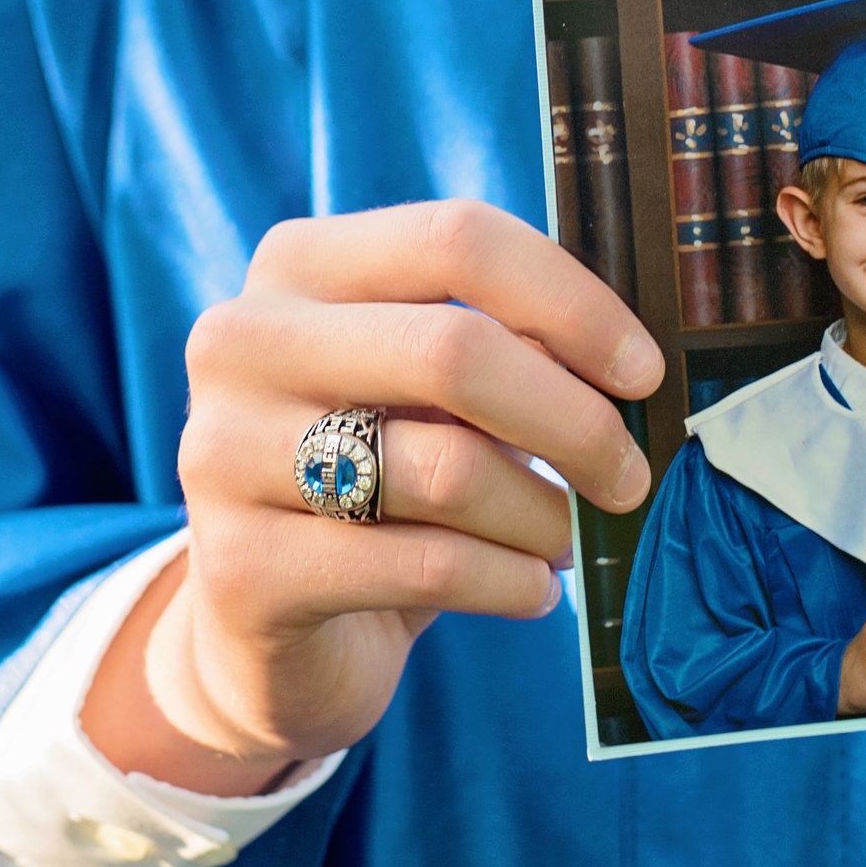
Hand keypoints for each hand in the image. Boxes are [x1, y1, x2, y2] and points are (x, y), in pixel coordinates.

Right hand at [84, 201, 661, 794]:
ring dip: (542, 517)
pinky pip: (425, 566)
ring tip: (567, 541)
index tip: (642, 374)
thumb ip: (506, 350)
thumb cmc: (376, 480)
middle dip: (573, 421)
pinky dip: (509, 583)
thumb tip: (627, 363)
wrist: (264, 628)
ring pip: (445, 470)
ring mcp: (223, 454)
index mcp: (296, 265)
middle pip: (454, 350)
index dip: (572, 302)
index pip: (456, 238)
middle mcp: (241, 342)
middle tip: (630, 476)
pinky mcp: (238, 569)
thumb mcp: (428, 394)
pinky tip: (532, 592)